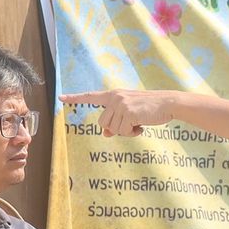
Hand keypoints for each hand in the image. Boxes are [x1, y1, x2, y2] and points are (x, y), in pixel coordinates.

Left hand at [59, 89, 174, 136]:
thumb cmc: (149, 108)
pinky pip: (123, 132)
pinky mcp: (128, 112)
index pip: (91, 96)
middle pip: (103, 123)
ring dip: (126, 131)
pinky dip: (132, 133)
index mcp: (114, 95)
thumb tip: (106, 134)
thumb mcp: (130, 114)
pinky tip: (141, 126)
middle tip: (131, 125)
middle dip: (116, 129)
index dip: (75, 98)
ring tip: (138, 123)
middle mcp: (115, 97)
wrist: (167, 103)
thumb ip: (116, 121)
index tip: (61, 97)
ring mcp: (121, 104)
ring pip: (113, 129)